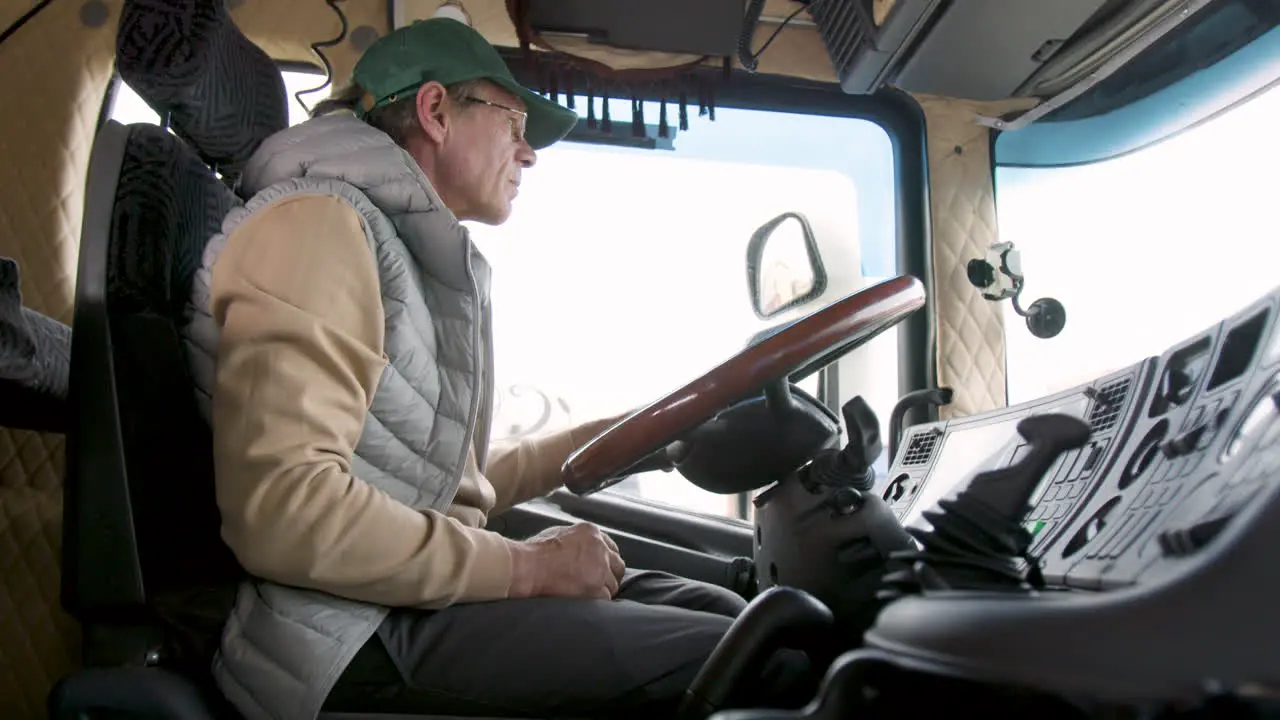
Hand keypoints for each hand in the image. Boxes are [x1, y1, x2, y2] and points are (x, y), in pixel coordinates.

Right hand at [509, 523, 624, 599]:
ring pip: (613, 584)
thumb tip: (578, 546)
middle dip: (610, 575)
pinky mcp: (596, 588)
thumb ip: (576, 539)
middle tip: (599, 584)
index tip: (603, 568)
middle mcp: (600, 549)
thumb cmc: (535, 551)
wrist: (529, 567)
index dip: (607, 560)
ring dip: (603, 590)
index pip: (611, 548)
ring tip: (588, 595)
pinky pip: (606, 599)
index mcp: (592, 533)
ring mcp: (600, 569)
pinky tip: (587, 602)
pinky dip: (597, 602)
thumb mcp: (558, 533)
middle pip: (618, 566)